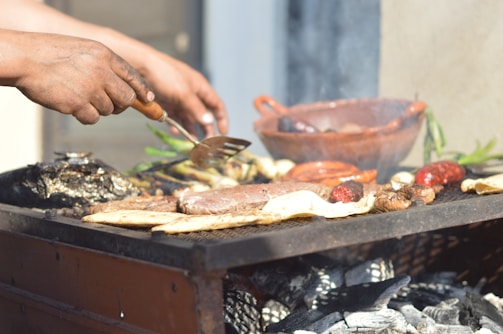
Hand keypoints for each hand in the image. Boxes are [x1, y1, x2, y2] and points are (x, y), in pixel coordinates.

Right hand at [12, 31, 153, 123]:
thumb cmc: (51, 54)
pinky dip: (85, 116)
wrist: (25, 59)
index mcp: (105, 55)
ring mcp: (91, 88)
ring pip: (109, 110)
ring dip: (98, 108)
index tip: (149, 100)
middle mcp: (102, 71)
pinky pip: (93, 119)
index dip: (142, 91)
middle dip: (121, 105)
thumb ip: (104, 65)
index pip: (133, 76)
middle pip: (127, 99)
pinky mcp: (78, 104)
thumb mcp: (84, 50)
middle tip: (110, 104)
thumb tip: (125, 87)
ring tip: (79, 96)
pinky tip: (73, 105)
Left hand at [142, 54, 227, 136]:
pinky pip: (174, 117)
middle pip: (203, 114)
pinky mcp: (166, 103)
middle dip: (205, 128)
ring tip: (190, 141)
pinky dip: (176, 125)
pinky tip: (174, 131)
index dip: (222, 118)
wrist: (139, 67)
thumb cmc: (165, 75)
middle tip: (206, 143)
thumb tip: (209, 122)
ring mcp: (178, 99)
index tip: (223, 133)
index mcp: (200, 87)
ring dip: (190, 129)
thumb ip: (197, 109)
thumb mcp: (184, 93)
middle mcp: (191, 94)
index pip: (216, 104)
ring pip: (188, 118)